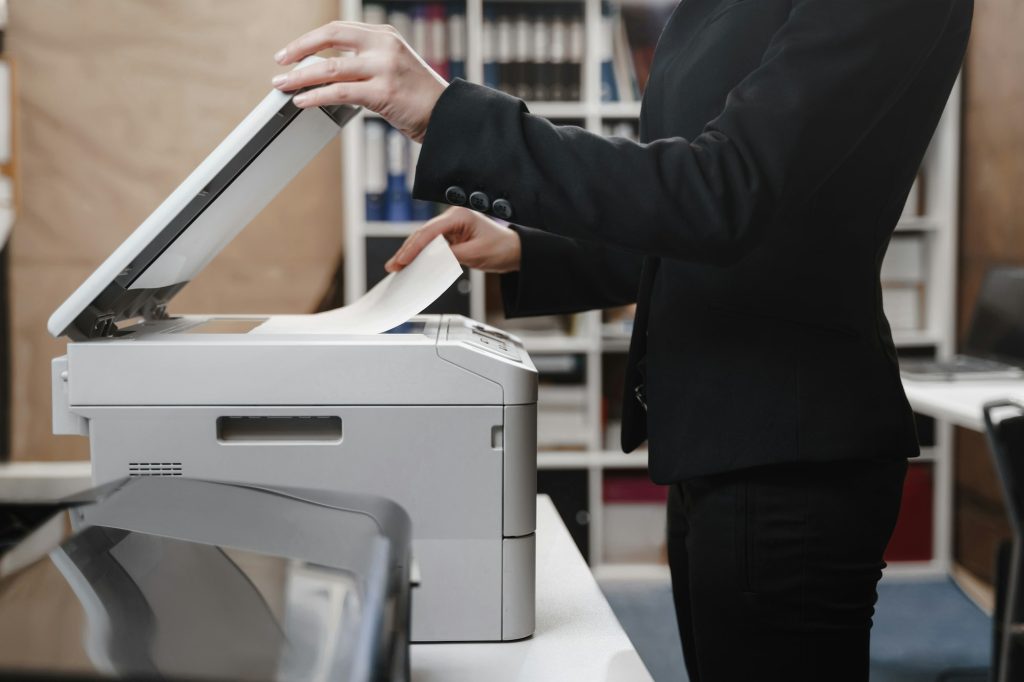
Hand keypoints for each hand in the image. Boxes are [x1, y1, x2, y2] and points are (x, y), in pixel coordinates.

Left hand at [273, 22, 446, 141]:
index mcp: (385, 36)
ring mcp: (385, 68)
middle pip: (331, 37)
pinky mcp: (384, 92)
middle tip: (280, 63)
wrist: (447, 116)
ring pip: (331, 67)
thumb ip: (365, 63)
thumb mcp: (393, 68)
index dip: (309, 39)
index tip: (291, 52)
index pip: (338, 29)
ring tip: (283, 85)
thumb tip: (325, 71)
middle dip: (299, 49)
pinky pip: (340, 92)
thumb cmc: (419, 97)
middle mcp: (384, 46)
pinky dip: (316, 96)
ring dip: (301, 77)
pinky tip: (303, 101)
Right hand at [385, 208, 521, 273]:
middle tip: (393, 265)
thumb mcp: (476, 253)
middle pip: (423, 233)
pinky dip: (420, 255)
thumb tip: (431, 261)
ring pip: (424, 239)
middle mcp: (452, 217)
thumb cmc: (500, 247)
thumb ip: (452, 255)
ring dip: (411, 253)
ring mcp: (450, 227)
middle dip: (407, 250)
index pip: (431, 231)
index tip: (403, 260)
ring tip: (397, 266)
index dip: (414, 246)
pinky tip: (411, 264)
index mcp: (459, 215)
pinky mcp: (450, 237)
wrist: (513, 251)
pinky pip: (431, 245)